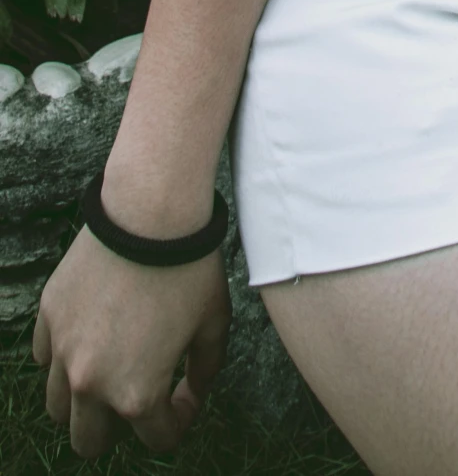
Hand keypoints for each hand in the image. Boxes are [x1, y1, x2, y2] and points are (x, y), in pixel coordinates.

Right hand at [33, 224, 230, 457]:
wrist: (151, 214)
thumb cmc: (189, 268)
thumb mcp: (214, 324)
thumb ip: (205, 369)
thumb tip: (192, 391)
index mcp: (137, 393)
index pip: (158, 438)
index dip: (178, 419)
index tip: (184, 396)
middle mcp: (91, 383)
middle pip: (89, 442)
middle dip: (117, 429)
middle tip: (137, 396)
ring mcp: (63, 351)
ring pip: (58, 407)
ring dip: (82, 400)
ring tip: (109, 370)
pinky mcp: (48, 318)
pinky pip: (44, 357)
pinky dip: (61, 357)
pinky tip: (90, 335)